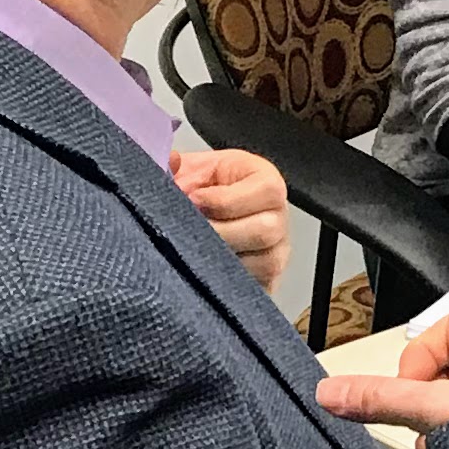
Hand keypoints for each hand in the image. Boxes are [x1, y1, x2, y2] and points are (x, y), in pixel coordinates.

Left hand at [170, 144, 290, 291]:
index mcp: (263, 181)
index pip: (268, 190)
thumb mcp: (185, 170)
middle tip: (188, 232)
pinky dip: (225, 283)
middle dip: (220, 233)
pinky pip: (255, 287)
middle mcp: (277, 216)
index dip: (227, 199)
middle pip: (267, 230)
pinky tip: (202, 272)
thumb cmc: (195, 191)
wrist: (191, 221)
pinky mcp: (265, 280)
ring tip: (191, 252)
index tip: (194, 200)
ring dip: (221, 259)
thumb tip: (170, 160)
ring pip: (264, 263)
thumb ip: (173, 164)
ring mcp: (275, 251)